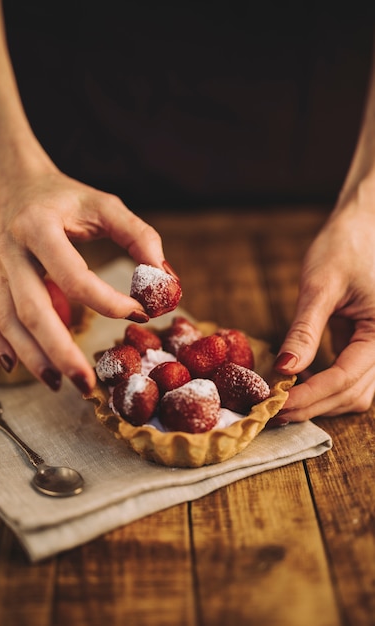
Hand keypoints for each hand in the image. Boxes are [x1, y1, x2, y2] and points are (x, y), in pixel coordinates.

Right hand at [0, 166, 171, 391]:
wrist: (15, 188)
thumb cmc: (66, 198)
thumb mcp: (104, 205)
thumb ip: (138, 235)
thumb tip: (164, 277)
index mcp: (40, 227)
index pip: (73, 276)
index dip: (108, 301)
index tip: (140, 313)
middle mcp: (12, 252)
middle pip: (32, 310)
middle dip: (60, 351)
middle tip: (87, 382)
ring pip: (8, 323)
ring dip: (33, 358)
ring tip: (61, 384)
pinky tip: (14, 367)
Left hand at [273, 190, 374, 419]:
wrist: (363, 225)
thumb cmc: (345, 245)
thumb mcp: (321, 285)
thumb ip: (305, 330)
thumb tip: (284, 369)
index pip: (346, 378)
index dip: (309, 395)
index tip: (275, 402)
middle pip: (352, 395)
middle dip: (313, 405)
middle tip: (272, 409)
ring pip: (354, 393)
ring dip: (320, 402)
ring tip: (282, 400)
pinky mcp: (366, 344)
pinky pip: (350, 377)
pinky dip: (324, 386)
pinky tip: (298, 383)